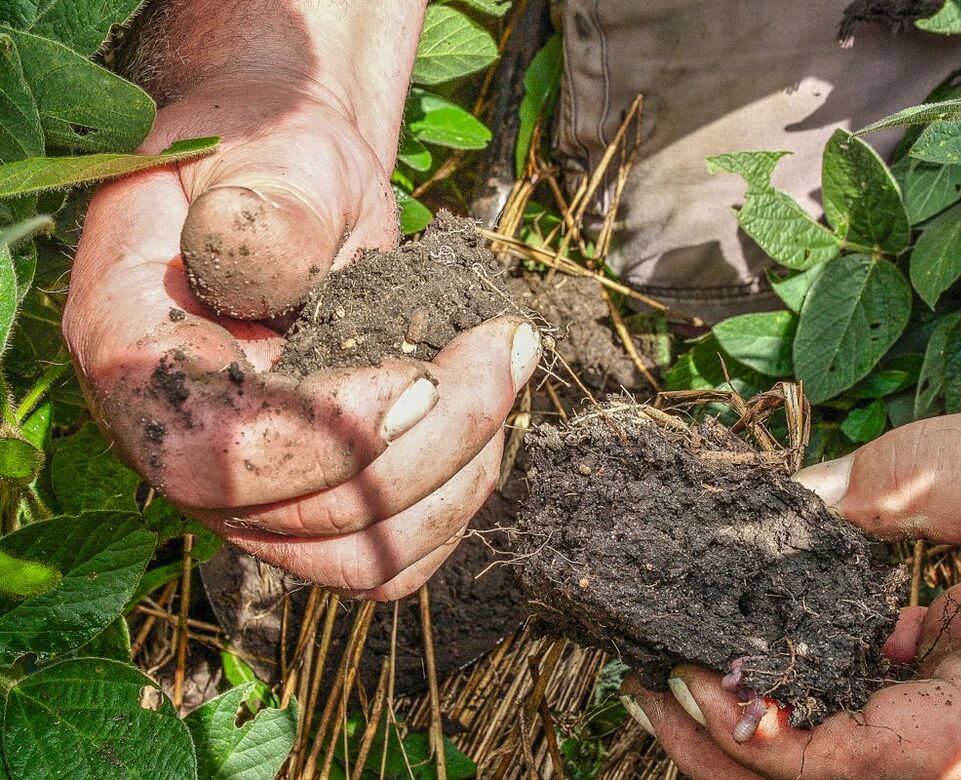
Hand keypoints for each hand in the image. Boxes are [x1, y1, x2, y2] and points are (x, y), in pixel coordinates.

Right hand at [62, 0, 540, 598]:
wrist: (300, 184)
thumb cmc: (279, 153)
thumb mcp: (274, 147)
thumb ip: (269, 202)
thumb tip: (259, 262)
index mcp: (134, 354)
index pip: (214, 456)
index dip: (327, 439)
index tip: (425, 377)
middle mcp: (180, 444)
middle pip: (306, 519)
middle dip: (436, 440)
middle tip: (512, 341)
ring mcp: (248, 488)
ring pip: (359, 556)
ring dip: (460, 475)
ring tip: (509, 367)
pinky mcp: (311, 500)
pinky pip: (385, 556)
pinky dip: (454, 503)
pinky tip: (487, 421)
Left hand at [620, 396, 960, 778]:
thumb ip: (909, 485)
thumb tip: (791, 503)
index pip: (876, 759)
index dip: (773, 737)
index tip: (693, 680)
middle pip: (848, 777)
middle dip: (737, 747)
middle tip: (650, 688)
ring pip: (856, 750)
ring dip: (765, 717)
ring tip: (685, 665)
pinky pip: (884, 701)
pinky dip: (816, 678)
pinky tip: (778, 635)